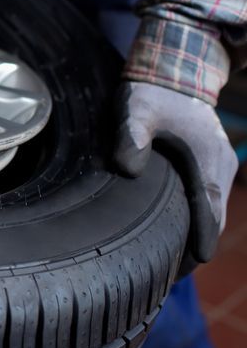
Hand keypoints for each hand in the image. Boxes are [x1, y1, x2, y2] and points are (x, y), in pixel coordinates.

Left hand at [114, 81, 237, 265]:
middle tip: (168, 276)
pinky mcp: (210, 164)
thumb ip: (130, 137)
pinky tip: (174, 232)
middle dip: (195, 247)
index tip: (189, 265)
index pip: (208, 210)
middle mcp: (219, 167)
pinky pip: (207, 199)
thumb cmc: (151, 92)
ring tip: (169, 264)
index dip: (199, 240)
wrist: (174, 71)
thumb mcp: (135, 109)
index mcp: (206, 161)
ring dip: (195, 234)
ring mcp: (218, 166)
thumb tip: (128, 169)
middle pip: (212, 218)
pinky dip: (196, 217)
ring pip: (211, 210)